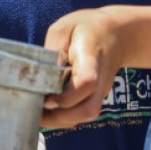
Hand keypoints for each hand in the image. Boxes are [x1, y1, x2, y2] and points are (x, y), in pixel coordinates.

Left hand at [41, 8, 125, 128]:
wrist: (117, 35)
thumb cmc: (86, 29)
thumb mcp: (64, 29)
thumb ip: (52, 51)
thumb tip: (40, 76)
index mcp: (91, 59)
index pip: (86, 83)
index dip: (66, 97)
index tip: (46, 99)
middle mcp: (100, 81)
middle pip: (88, 110)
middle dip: (59, 117)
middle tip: (34, 112)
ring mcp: (100, 92)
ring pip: (84, 117)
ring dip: (59, 121)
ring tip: (36, 113)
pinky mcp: (95, 98)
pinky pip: (80, 115)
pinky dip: (62, 119)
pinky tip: (46, 112)